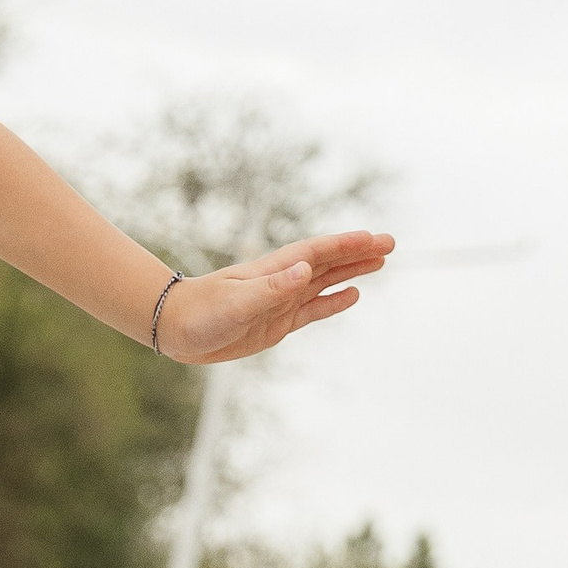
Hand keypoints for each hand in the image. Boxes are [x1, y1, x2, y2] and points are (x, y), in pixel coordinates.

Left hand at [158, 227, 396, 363]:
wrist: (175, 329)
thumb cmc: (201, 313)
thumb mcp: (236, 302)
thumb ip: (271, 289)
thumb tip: (306, 270)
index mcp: (272, 272)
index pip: (316, 254)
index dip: (345, 245)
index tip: (374, 238)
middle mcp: (281, 282)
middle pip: (327, 263)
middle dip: (358, 252)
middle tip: (391, 242)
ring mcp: (281, 301)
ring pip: (325, 282)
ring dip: (352, 272)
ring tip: (380, 261)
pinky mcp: (278, 322)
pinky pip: (314, 309)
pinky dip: (334, 301)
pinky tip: (352, 295)